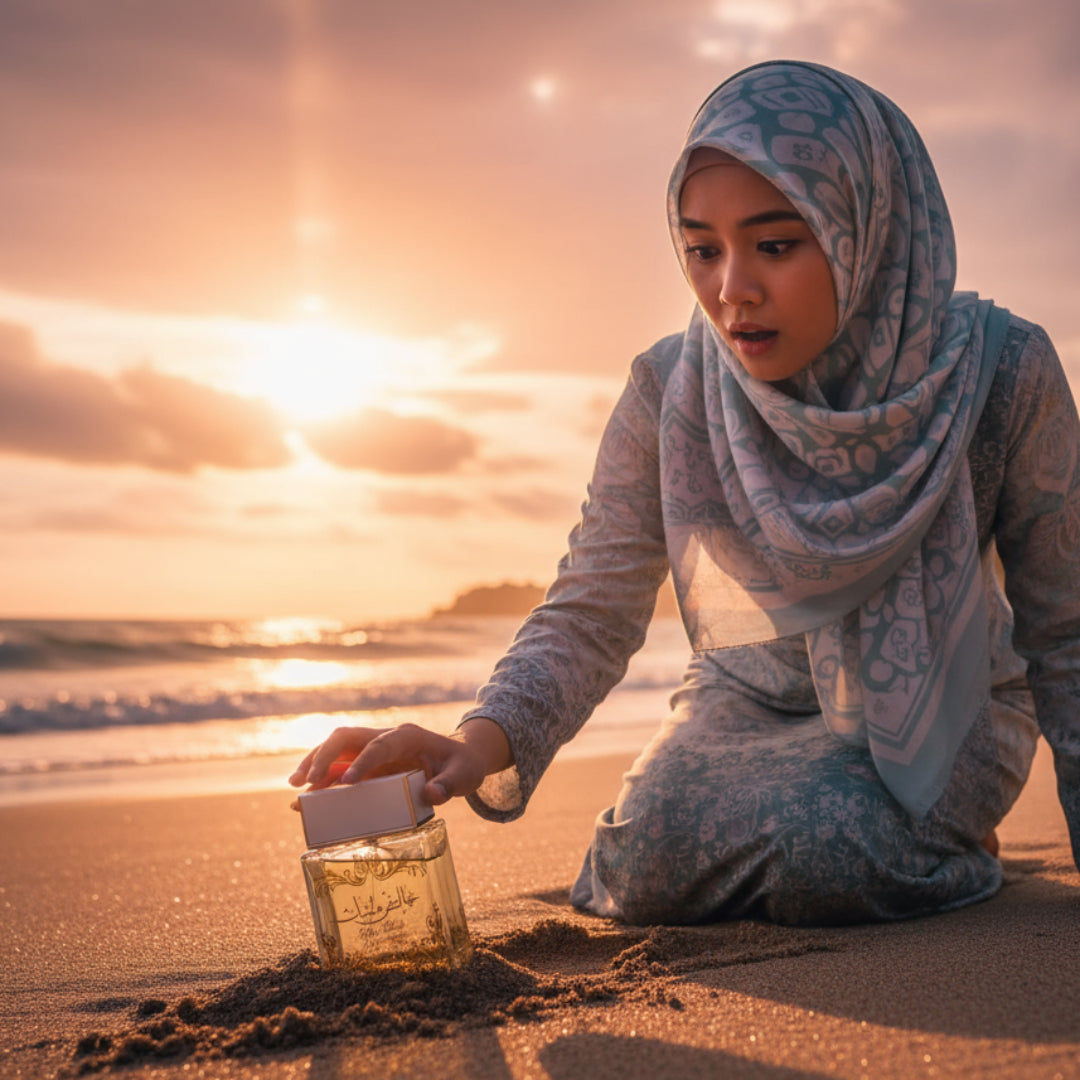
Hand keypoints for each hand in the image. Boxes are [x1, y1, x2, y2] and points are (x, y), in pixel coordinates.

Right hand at [288, 717, 512, 806]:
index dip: (362, 761)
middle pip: (346, 737)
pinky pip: (338, 766)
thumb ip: (451, 784)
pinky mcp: (367, 763)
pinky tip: (305, 799)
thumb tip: (432, 795)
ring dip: (314, 765)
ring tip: (295, 790)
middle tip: (304, 782)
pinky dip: (320, 779)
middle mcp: (385, 737)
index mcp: (408, 735)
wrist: (460, 759)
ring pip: (336, 748)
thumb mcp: (465, 774)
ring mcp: (373, 749)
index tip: (346, 783)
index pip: (379, 744)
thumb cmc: (462, 765)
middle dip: (323, 756)